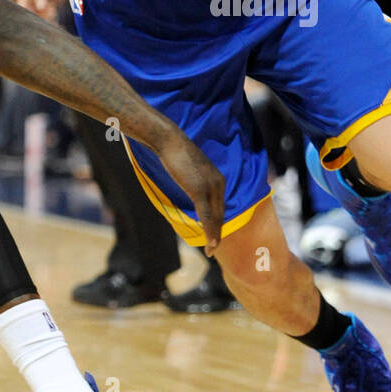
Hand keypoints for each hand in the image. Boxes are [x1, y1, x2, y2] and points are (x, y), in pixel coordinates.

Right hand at [156, 129, 224, 256]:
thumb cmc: (175, 153)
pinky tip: (210, 242)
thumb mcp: (190, 169)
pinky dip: (210, 231)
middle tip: (213, 249)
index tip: (214, 236)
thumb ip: (194, 179)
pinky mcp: (199, 190)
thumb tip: (190, 185)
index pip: (220, 206)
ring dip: (214, 236)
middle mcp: (218, 184)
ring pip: (216, 218)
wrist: (169, 141)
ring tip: (211, 250)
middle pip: (221, 214)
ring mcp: (210, 187)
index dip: (218, 223)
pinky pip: (207, 215)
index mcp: (218, 179)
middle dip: (218, 233)